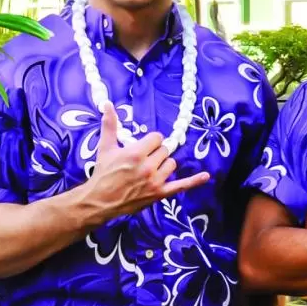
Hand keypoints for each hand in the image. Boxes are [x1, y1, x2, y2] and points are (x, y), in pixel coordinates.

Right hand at [84, 102, 209, 221]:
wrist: (100, 201)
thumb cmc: (103, 174)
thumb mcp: (105, 147)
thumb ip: (109, 124)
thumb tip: (107, 104)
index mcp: (136, 153)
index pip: (157, 138)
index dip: (150, 141)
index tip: (143, 147)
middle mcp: (148, 167)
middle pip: (165, 150)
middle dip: (155, 153)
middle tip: (142, 161)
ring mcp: (155, 181)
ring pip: (171, 164)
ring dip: (163, 165)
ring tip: (149, 171)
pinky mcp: (160, 194)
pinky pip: (181, 186)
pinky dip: (194, 181)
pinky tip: (206, 176)